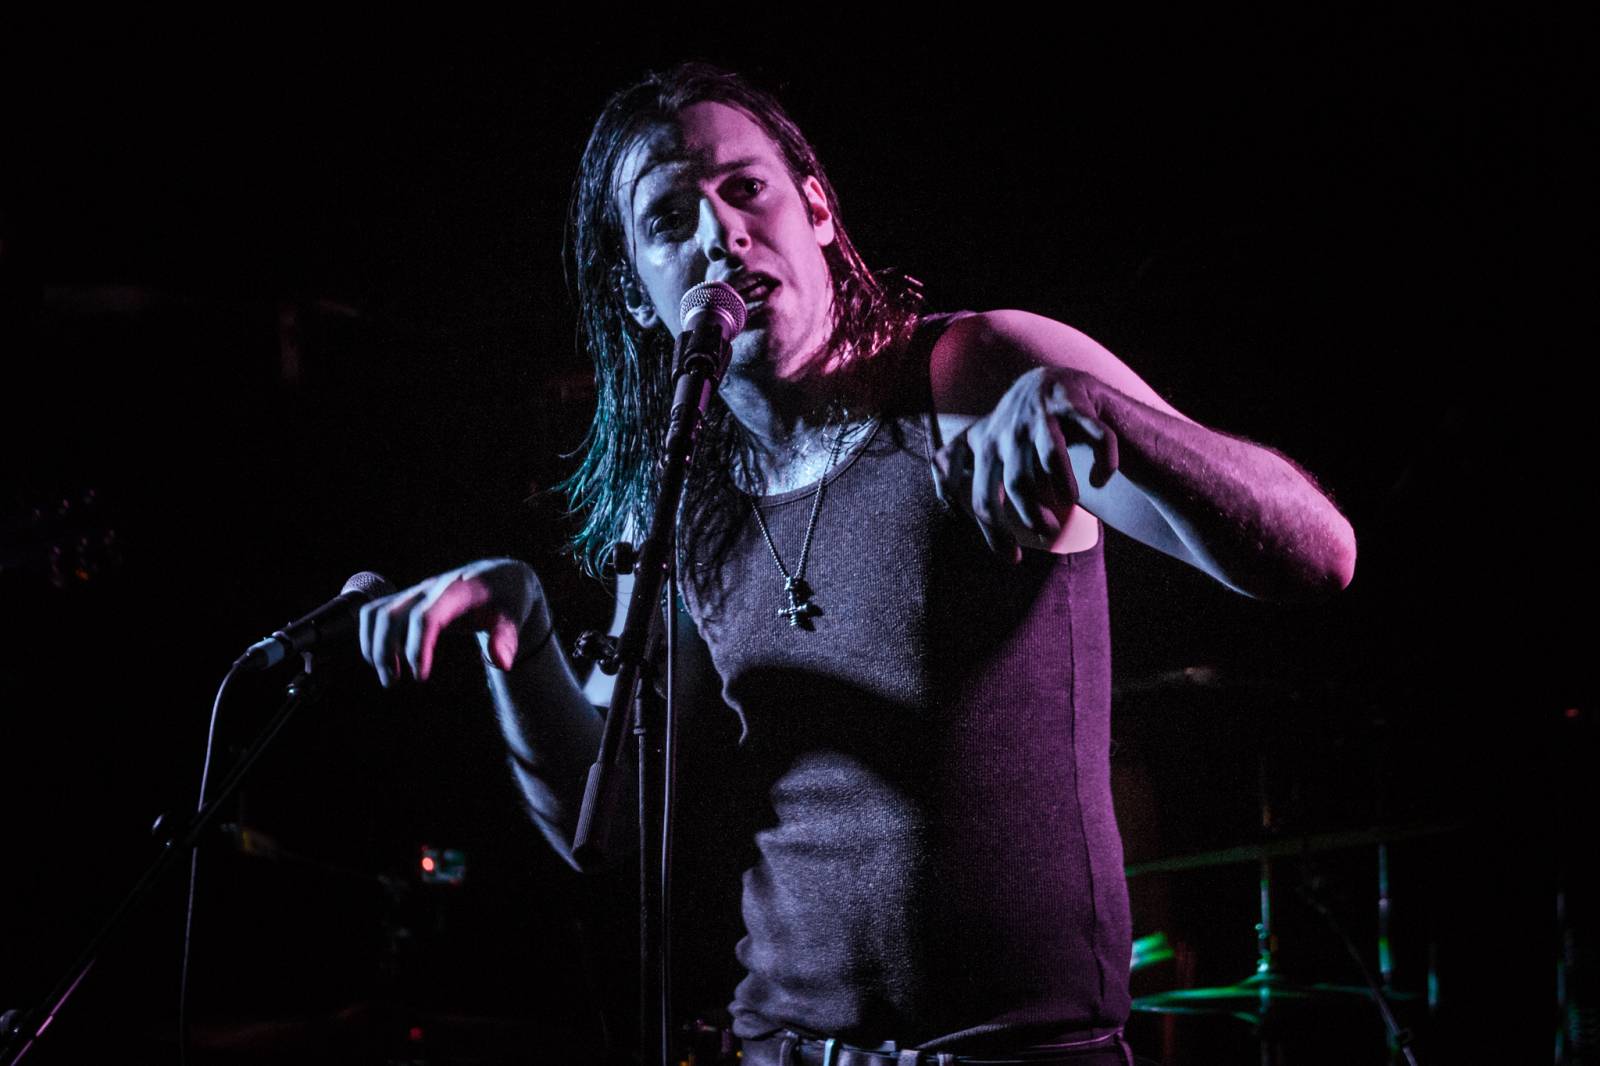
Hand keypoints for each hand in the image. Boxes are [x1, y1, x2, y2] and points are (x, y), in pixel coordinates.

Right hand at [358, 558, 544, 686]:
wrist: (501, 579)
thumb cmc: (508, 600)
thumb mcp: (515, 617)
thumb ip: (507, 638)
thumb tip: (502, 663)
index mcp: (457, 591)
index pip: (426, 616)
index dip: (417, 647)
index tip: (420, 677)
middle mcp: (431, 588)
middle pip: (392, 615)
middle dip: (386, 650)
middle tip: (393, 681)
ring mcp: (417, 591)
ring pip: (377, 612)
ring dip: (373, 645)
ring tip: (388, 677)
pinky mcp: (409, 598)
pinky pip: (376, 612)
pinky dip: (370, 636)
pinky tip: (382, 660)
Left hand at [932, 366, 1118, 559]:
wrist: (1054, 383)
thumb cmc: (1017, 430)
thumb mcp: (983, 445)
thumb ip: (963, 474)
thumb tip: (964, 522)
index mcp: (981, 443)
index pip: (976, 491)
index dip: (991, 530)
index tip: (1012, 556)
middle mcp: (1007, 429)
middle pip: (1017, 483)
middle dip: (1033, 516)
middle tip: (1047, 536)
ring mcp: (1040, 415)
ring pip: (1052, 457)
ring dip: (1065, 487)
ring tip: (1070, 503)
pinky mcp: (1074, 405)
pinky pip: (1095, 438)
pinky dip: (1103, 462)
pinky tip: (1101, 479)